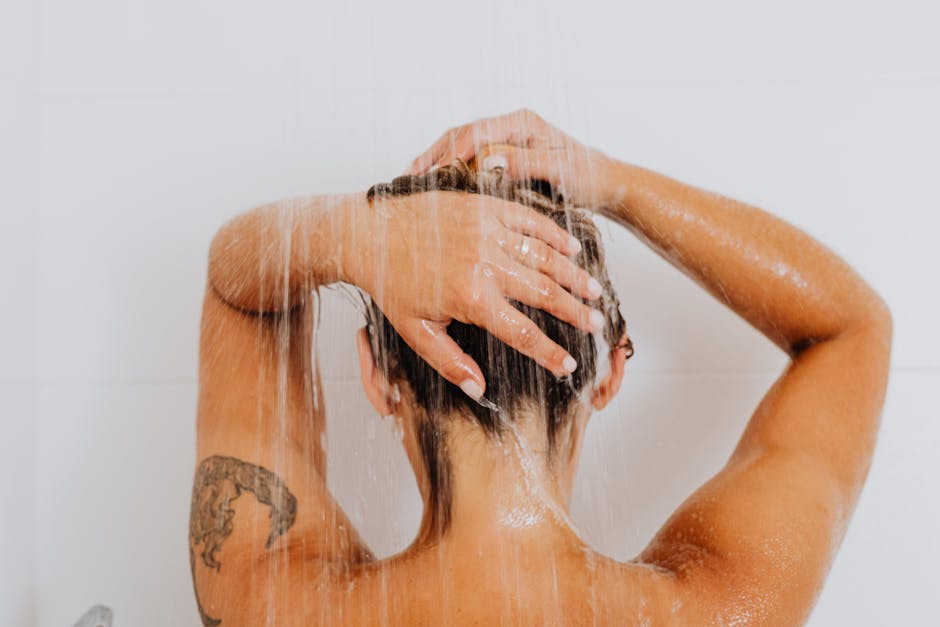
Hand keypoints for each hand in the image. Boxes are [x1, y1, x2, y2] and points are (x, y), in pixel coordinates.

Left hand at [345, 190, 605, 399]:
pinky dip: (555, 236)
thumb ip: (450, 362)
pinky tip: (572, 249)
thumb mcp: (415, 331)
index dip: (551, 353)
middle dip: (575, 313)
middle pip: (544, 293)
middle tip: (597, 325)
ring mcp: (487, 230)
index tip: (570, 366)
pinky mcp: (485, 205)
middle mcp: (484, 263)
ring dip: (574, 276)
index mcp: (470, 298)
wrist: (367, 232)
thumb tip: (479, 390)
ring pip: (544, 257)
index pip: (523, 333)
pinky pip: (530, 220)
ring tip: (595, 293)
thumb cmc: (391, 283)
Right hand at [406, 109, 619, 208]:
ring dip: (435, 162)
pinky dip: (448, 171)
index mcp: (521, 123)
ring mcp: (503, 142)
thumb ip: (524, 164)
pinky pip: (468, 161)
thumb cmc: (586, 177)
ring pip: (459, 147)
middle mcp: (509, 128)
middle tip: (411, 175)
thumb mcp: (557, 170)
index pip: (477, 131)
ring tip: (411, 180)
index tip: (436, 171)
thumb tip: (490, 161)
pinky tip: (431, 185)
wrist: (602, 185)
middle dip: (434, 154)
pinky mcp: (501, 158)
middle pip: (461, 136)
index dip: (453, 151)